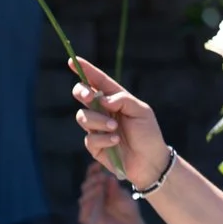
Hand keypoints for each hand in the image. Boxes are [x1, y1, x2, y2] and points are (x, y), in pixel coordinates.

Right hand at [68, 59, 172, 187]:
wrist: (150, 162)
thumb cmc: (148, 134)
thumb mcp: (142, 111)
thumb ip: (122, 100)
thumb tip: (101, 98)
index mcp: (115, 99)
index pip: (98, 81)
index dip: (85, 70)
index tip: (72, 61)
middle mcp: (103, 111)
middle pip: (82, 95)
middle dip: (82, 92)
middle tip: (90, 96)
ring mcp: (97, 128)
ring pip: (83, 117)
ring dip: (98, 120)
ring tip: (115, 128)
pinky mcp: (94, 145)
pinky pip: (90, 138)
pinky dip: (103, 138)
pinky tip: (115, 141)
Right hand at [76, 163, 143, 223]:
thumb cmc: (129, 211)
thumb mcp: (123, 196)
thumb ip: (114, 188)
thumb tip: (108, 176)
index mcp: (100, 190)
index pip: (92, 178)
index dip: (93, 170)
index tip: (98, 164)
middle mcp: (92, 198)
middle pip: (86, 185)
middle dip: (93, 179)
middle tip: (102, 176)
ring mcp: (89, 210)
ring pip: (83, 197)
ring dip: (91, 189)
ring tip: (101, 185)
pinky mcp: (87, 220)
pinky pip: (83, 211)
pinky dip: (88, 203)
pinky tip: (97, 196)